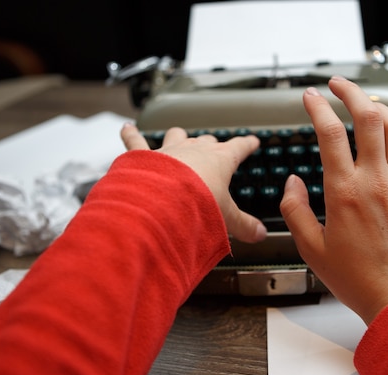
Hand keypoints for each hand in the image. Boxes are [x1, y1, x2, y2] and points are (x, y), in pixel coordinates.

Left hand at [120, 123, 266, 242]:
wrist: (163, 201)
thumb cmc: (197, 203)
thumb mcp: (227, 218)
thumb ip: (244, 226)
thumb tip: (260, 234)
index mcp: (219, 160)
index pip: (238, 147)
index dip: (247, 144)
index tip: (252, 140)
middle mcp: (194, 150)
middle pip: (206, 141)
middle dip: (212, 143)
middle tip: (216, 146)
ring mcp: (169, 151)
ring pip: (177, 135)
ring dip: (179, 136)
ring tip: (179, 134)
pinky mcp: (144, 157)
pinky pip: (135, 141)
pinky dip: (130, 134)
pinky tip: (127, 127)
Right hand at [280, 76, 387, 323]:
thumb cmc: (356, 278)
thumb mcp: (311, 248)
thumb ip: (296, 210)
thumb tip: (293, 182)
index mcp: (344, 192)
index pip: (328, 133)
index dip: (317, 107)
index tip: (310, 97)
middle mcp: (375, 180)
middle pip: (367, 117)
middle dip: (350, 92)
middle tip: (337, 85)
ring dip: (381, 106)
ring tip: (367, 101)